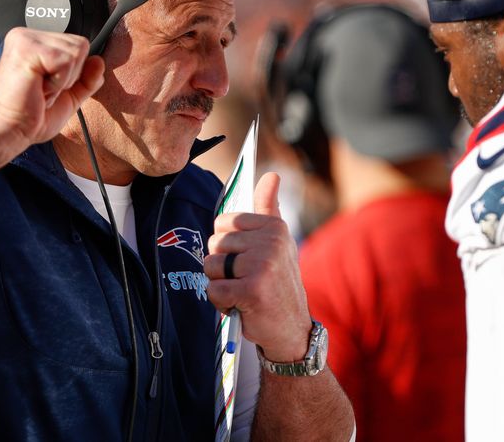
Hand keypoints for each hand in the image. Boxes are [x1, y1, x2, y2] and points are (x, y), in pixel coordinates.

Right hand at [0, 27, 104, 147]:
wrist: (11, 131)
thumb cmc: (31, 116)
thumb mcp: (69, 96)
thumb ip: (86, 78)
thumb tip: (99, 61)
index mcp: (35, 42)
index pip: (77, 44)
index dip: (72, 73)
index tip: (48, 87)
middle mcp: (28, 36)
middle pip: (80, 45)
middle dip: (69, 76)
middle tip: (43, 90)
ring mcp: (25, 39)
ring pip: (75, 52)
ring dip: (62, 80)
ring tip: (40, 89)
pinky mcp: (26, 48)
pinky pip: (65, 61)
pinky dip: (57, 82)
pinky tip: (38, 88)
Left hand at [205, 172, 312, 361]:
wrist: (292, 329)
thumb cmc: (278, 283)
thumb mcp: (278, 243)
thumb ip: (269, 208)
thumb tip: (271, 174)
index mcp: (274, 227)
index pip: (223, 223)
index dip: (227, 246)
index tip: (246, 260)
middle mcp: (271, 242)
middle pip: (214, 245)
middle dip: (222, 267)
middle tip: (245, 280)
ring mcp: (262, 265)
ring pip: (211, 267)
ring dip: (221, 285)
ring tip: (242, 293)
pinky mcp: (252, 290)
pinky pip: (213, 290)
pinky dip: (221, 303)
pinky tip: (240, 306)